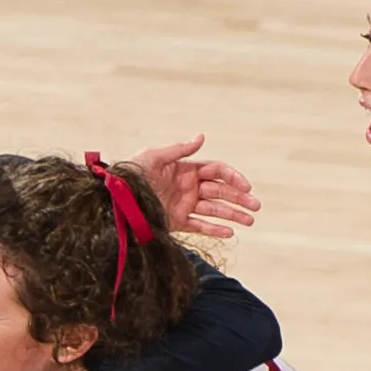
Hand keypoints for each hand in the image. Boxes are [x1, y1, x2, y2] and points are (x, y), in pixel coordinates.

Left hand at [126, 134, 260, 239]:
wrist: (114, 200)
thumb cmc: (131, 174)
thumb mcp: (154, 157)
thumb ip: (179, 150)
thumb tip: (201, 137)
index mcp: (185, 169)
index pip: (217, 171)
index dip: (233, 178)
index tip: (246, 187)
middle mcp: (187, 187)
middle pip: (220, 191)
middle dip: (239, 198)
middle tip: (256, 206)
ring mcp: (183, 205)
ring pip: (214, 210)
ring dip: (233, 215)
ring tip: (250, 221)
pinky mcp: (176, 222)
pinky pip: (199, 226)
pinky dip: (214, 230)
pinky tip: (230, 233)